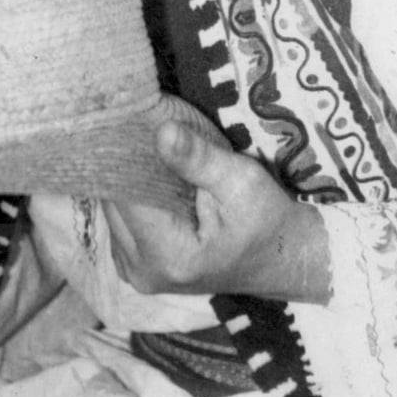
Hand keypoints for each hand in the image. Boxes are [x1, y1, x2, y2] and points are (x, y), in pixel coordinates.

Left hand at [103, 120, 329, 302]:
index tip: (130, 122)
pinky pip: (121, 224)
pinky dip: (133, 200)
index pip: (125, 195)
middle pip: (113, 204)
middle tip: (139, 129)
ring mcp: (136, 273)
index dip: (124, 157)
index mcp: (167, 255)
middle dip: (124, 167)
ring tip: (147, 151)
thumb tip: (161, 130)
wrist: (283, 259)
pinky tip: (152, 180)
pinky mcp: (136, 268)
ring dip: (127, 182)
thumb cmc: (267, 220)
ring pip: (113, 213)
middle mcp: (142, 271)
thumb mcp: (241, 182)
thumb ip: (198, 158)